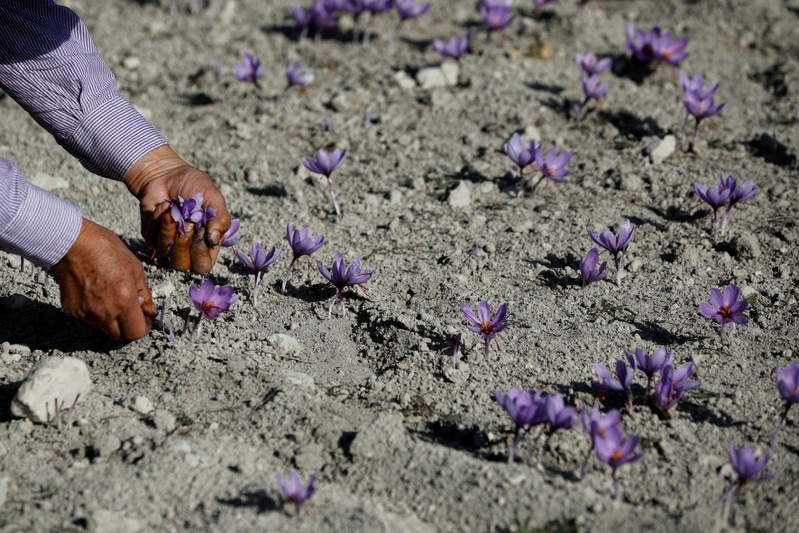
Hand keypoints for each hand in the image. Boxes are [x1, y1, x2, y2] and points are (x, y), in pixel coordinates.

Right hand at [51, 218, 155, 340]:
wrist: (72, 244)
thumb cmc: (105, 250)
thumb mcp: (136, 268)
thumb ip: (144, 294)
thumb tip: (149, 310)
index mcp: (124, 300)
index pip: (136, 332)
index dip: (143, 327)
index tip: (144, 320)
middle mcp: (104, 312)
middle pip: (120, 336)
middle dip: (127, 327)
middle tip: (129, 311)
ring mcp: (86, 314)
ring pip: (104, 328)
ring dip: (111, 320)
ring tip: (110, 297)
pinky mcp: (72, 311)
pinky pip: (89, 320)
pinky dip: (95, 313)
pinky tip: (95, 294)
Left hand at [124, 145, 230, 273]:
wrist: (168, 173)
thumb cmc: (194, 186)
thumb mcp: (214, 199)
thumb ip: (220, 219)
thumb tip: (215, 241)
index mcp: (206, 244)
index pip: (203, 265)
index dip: (201, 251)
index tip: (201, 228)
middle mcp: (187, 248)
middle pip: (183, 265)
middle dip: (183, 242)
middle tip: (187, 221)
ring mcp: (168, 244)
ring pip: (166, 252)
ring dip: (170, 228)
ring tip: (173, 208)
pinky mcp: (151, 236)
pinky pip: (153, 237)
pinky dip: (159, 218)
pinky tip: (165, 205)